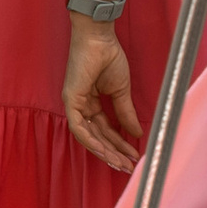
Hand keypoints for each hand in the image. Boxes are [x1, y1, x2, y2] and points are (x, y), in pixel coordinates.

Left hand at [63, 13, 143, 171]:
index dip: (119, 144)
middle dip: (113, 153)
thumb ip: (126, 113)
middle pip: (97, 136)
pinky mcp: (70, 100)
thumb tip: (136, 133)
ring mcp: (73, 103)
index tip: (133, 157)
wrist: (100, 39)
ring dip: (105, 150)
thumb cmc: (108, 58)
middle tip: (128, 167)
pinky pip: (78, 126)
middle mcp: (81, 105)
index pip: (105, 129)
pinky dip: (91, 140)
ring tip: (122, 163)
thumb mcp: (121, 91)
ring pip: (87, 136)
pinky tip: (105, 151)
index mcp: (91, 102)